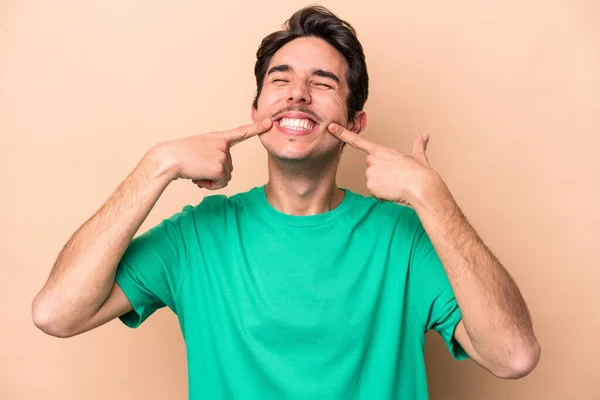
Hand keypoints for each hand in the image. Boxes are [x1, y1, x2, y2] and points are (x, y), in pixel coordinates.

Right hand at [153, 118, 271, 189]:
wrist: (168, 158)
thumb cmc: (180, 156)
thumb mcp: (200, 151)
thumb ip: (215, 157)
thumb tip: (222, 175)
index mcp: (218, 138)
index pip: (240, 132)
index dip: (256, 128)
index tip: (269, 122)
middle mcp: (223, 145)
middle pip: (229, 167)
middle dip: (214, 173)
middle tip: (198, 167)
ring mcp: (222, 155)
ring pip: (225, 177)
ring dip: (211, 180)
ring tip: (197, 171)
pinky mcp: (219, 168)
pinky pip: (221, 184)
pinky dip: (210, 185)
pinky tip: (199, 177)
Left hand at [328, 122, 437, 205]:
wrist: (420, 187)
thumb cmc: (420, 173)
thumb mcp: (419, 157)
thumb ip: (419, 146)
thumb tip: (425, 135)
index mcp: (381, 151)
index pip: (357, 140)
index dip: (342, 134)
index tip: (331, 127)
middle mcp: (372, 161)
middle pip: (371, 167)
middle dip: (381, 172)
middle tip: (395, 176)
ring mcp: (369, 174)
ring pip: (372, 180)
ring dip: (382, 184)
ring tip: (395, 184)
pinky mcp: (370, 187)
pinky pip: (374, 192)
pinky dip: (382, 193)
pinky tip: (392, 191)